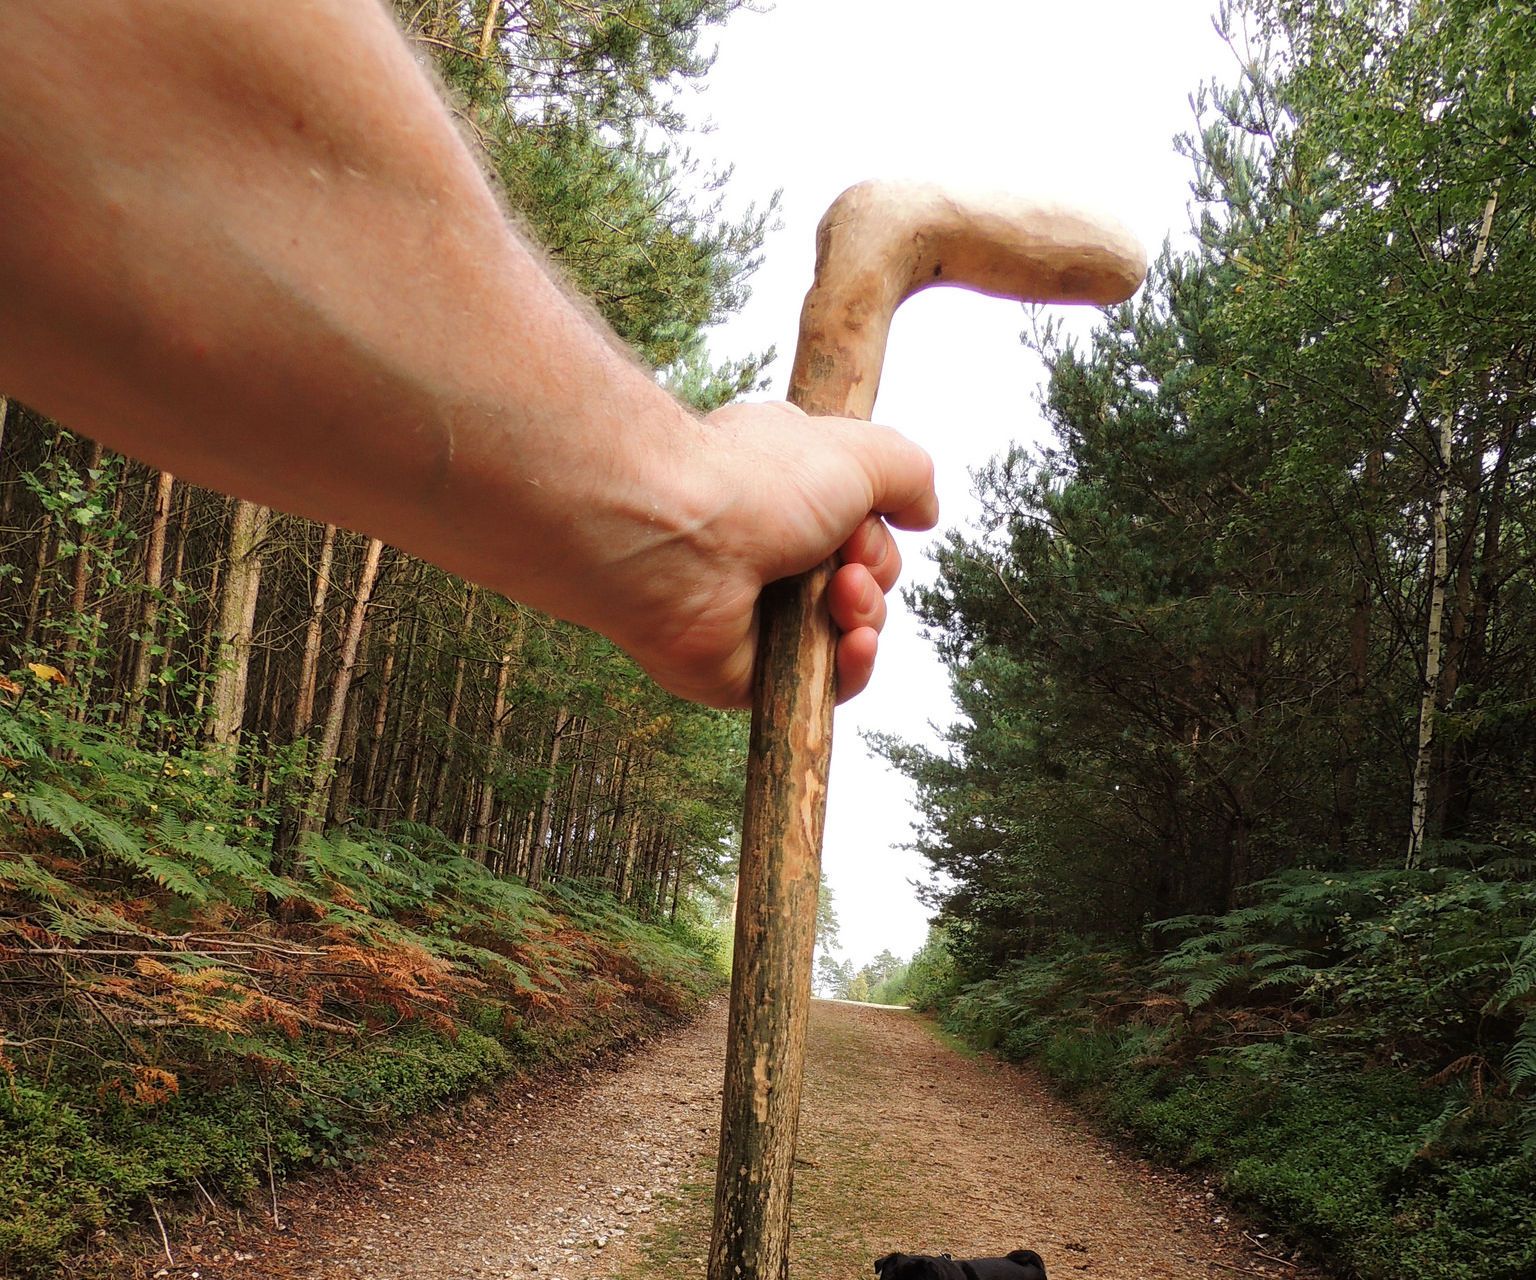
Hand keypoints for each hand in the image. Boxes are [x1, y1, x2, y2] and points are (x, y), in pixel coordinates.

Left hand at [587, 401, 937, 709]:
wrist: (676, 538)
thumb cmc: (755, 481)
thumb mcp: (860, 451)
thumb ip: (909, 475)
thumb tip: (926, 514)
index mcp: (787, 492)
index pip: (857, 518)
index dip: (875, 522)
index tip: (866, 513)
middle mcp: (770, 551)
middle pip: (863, 578)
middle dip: (875, 569)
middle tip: (846, 555)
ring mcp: (757, 614)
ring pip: (849, 631)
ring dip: (865, 613)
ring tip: (840, 594)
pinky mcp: (747, 673)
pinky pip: (823, 685)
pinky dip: (852, 668)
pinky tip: (853, 643)